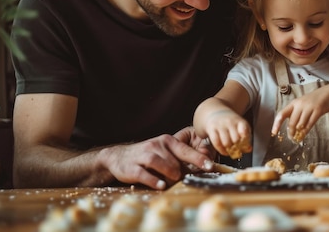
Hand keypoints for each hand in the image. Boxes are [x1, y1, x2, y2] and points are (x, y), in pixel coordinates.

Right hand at [99, 130, 213, 189]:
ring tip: (173, 180)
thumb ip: (180, 158)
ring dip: (169, 173)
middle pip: (173, 159)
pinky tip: (161, 185)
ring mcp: (143, 155)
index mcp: (167, 141)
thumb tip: (201, 168)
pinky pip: (144, 174)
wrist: (118, 157)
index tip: (210, 166)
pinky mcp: (132, 167)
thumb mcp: (164, 151)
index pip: (185, 150)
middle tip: (186, 179)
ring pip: (159, 163)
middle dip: (181, 171)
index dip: (198, 158)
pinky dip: (154, 180)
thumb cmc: (147, 156)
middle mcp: (156, 146)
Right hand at [204, 110, 251, 157]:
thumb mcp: (241, 127)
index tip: (244, 144)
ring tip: (230, 150)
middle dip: (237, 147)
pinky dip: (221, 150)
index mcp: (239, 121)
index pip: (244, 131)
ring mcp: (220, 125)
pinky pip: (216, 143)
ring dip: (228, 150)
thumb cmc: (231, 123)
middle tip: (236, 149)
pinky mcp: (212, 129)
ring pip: (226, 143)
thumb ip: (246, 138)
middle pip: (235, 140)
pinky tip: (224, 151)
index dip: (245, 140)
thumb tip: (249, 149)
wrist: (216, 112)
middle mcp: (230, 122)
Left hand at [271, 84, 328, 139]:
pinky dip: (306, 131)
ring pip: (300, 124)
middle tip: (292, 138)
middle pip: (292, 122)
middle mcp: (300, 104)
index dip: (276, 124)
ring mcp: (309, 107)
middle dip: (291, 132)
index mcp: (294, 103)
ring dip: (299, 133)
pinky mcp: (318, 110)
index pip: (282, 114)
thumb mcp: (303, 104)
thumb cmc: (314, 100)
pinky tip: (304, 134)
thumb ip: (296, 114)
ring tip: (299, 137)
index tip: (274, 132)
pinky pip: (310, 124)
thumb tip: (291, 129)